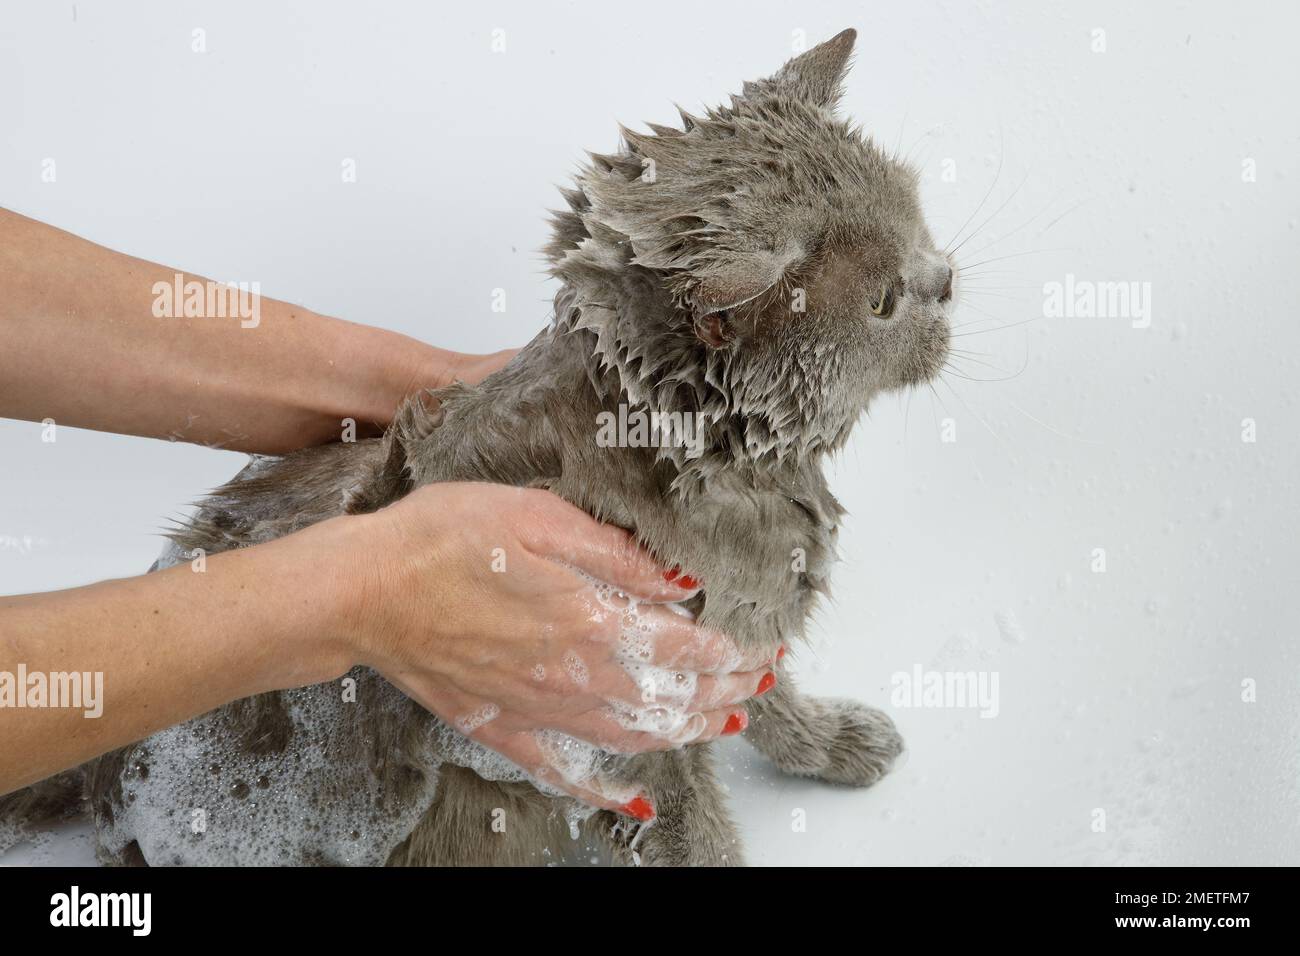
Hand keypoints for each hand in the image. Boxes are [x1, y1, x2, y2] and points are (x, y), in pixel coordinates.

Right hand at [333, 483, 775, 818]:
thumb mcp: (537, 516)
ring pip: (629, 736)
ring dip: (684, 734)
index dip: (732, 651)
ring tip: (721, 725)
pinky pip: (563, 770)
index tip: (764, 648)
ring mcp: (533, 708)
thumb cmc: (440, 539)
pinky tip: (634, 803)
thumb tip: (680, 579)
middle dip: (722, 692)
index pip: (682, 648)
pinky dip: (604, 792)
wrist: (360, 589)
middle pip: (666, 697)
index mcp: (585, 621)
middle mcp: (569, 677)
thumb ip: (614, 553)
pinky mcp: (498, 724)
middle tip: (758, 686)